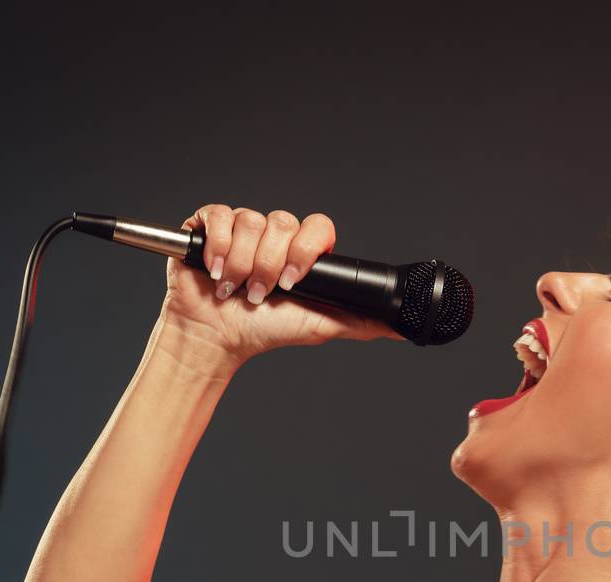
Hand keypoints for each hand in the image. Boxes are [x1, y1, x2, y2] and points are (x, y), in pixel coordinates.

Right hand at [158, 205, 402, 372]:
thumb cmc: (263, 331)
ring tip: (234, 288)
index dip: (304, 250)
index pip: (317, 227)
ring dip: (241, 264)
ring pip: (250, 222)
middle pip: (281, 223)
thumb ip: (360, 322)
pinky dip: (217, 247)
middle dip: (269, 265)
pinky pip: (220, 215)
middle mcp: (273, 235)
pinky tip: (213, 271)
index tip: (292, 282)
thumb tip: (401, 328)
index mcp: (300, 251)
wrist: (215, 337)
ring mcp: (241, 228)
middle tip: (262, 293)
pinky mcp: (209, 226)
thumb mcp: (319, 326)